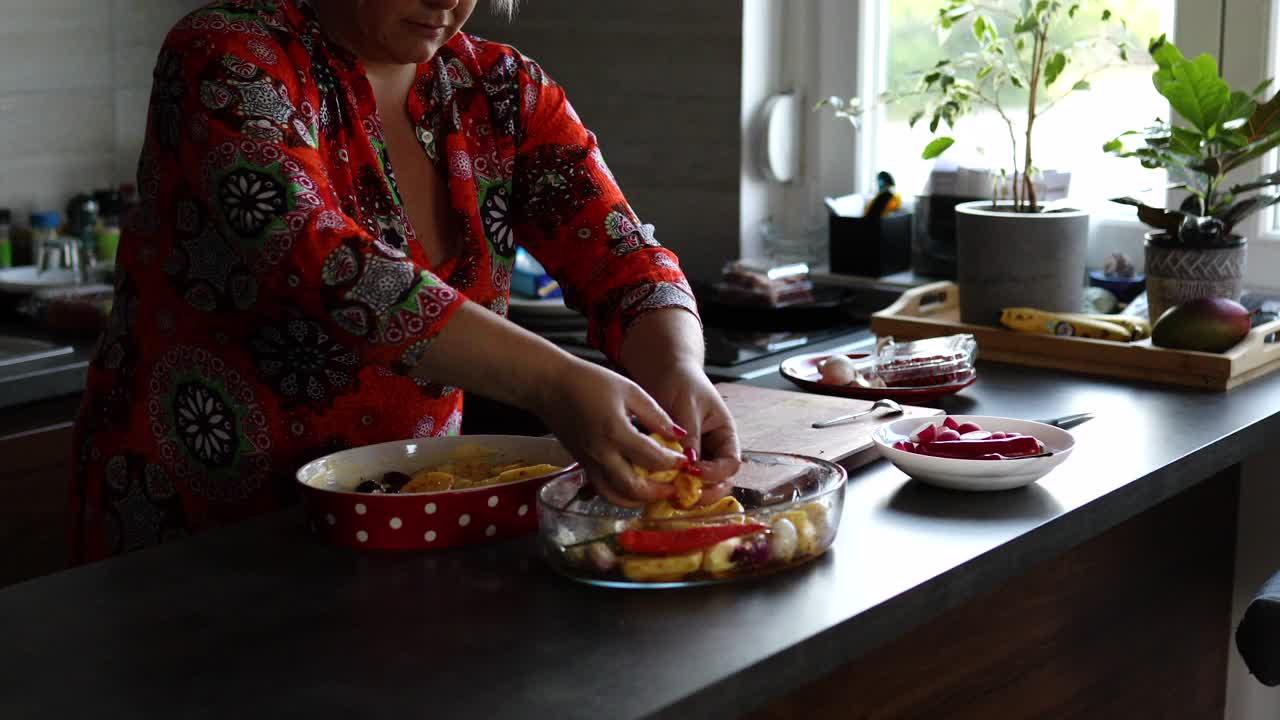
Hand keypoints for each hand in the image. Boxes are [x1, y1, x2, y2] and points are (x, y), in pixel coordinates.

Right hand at [531, 357, 690, 507]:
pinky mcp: (582, 465)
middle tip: (675, 487)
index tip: (685, 460)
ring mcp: (589, 463)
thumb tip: (679, 434)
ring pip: (616, 497)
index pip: (653, 458)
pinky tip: (634, 488)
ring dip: (639, 500)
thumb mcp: (629, 390)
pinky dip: (621, 495)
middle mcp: (601, 454)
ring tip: (656, 493)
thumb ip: (655, 415)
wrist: (550, 386)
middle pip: (635, 488)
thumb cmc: (590, 382)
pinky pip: (603, 490)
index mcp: (615, 432)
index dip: (673, 462)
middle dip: (660, 492)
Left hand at [635, 360, 741, 505]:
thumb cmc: (682, 382)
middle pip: (719, 482)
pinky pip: (678, 479)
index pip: (730, 464)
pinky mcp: (677, 460)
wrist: (664, 372)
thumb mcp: (688, 406)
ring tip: (669, 495)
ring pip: (699, 485)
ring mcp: (696, 457)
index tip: (694, 473)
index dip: (716, 473)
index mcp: (725, 436)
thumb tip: (689, 464)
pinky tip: (657, 488)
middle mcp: (714, 450)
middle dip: (705, 492)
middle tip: (684, 496)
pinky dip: (670, 486)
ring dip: (687, 494)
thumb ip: (691, 435)